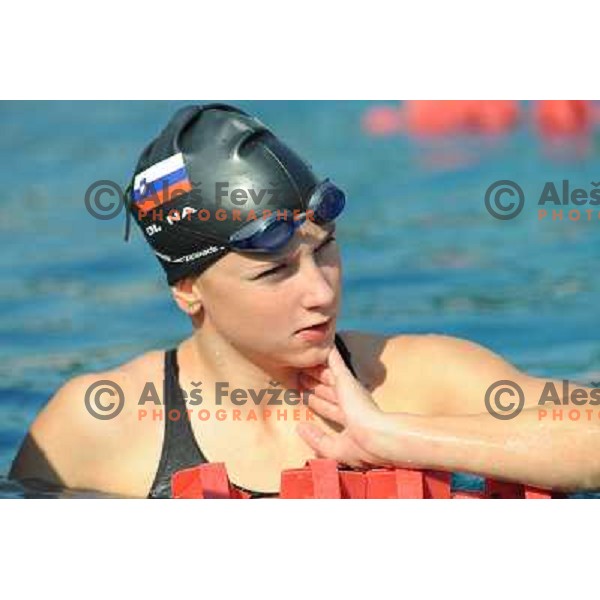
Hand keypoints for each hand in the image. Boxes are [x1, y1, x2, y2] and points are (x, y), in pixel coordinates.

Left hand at [296, 345, 396, 468]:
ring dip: (316, 369)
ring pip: (328, 376)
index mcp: (350, 420)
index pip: (328, 408)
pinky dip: (330, 353)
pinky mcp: (346, 379)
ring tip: (302, 361)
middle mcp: (350, 403)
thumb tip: (300, 428)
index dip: (315, 402)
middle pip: (326, 390)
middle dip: (313, 384)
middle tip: (298, 375)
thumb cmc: (360, 447)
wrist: (376, 437)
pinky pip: (335, 361)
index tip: (302, 396)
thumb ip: (316, 439)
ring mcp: (348, 390)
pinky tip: (324, 344)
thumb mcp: (334, 449)